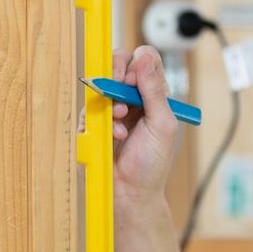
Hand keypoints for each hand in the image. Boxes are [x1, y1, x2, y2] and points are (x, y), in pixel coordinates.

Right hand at [109, 45, 180, 205]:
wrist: (131, 194)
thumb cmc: (152, 164)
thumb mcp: (162, 125)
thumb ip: (154, 91)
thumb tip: (145, 57)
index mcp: (155, 96)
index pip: (145, 61)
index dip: (138, 64)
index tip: (134, 80)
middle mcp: (134, 99)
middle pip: (120, 64)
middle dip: (117, 75)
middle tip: (120, 92)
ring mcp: (112, 109)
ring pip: (102, 83)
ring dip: (110, 100)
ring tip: (120, 120)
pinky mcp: (94, 122)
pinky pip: (89, 107)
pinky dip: (101, 119)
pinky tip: (114, 135)